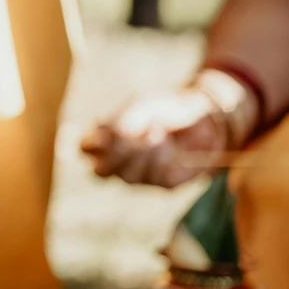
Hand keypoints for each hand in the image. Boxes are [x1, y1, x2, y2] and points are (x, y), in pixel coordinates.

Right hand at [83, 87, 233, 188]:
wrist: (203, 117)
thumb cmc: (165, 107)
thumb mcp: (140, 105)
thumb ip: (122, 121)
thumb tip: (113, 138)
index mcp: (105, 139)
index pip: (85, 149)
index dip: (93, 143)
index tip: (111, 129)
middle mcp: (118, 161)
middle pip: (100, 172)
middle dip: (116, 156)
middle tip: (132, 139)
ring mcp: (140, 174)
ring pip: (127, 176)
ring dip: (142, 153)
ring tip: (158, 133)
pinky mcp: (162, 182)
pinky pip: (154, 177)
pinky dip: (161, 158)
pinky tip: (169, 144)